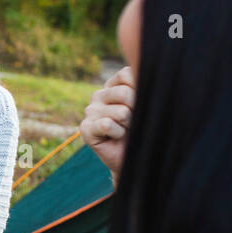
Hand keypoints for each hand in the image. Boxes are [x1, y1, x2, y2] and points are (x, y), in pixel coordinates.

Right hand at [79, 65, 134, 185]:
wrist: (134, 159)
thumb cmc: (142, 130)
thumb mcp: (145, 103)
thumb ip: (142, 87)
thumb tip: (142, 73)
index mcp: (113, 86)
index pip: (127, 74)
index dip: (140, 90)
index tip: (141, 104)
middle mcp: (99, 96)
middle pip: (126, 93)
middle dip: (136, 111)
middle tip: (132, 122)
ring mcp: (90, 112)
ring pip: (121, 112)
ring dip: (128, 125)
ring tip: (124, 131)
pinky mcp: (85, 128)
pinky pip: (108, 125)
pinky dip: (118, 134)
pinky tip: (115, 138)